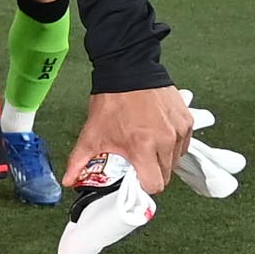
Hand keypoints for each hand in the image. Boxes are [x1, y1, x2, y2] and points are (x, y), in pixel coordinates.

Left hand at [65, 86, 192, 200]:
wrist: (128, 68)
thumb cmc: (112, 99)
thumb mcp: (92, 133)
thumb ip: (79, 161)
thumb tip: (68, 180)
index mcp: (142, 147)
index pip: (154, 185)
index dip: (143, 185)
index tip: (135, 179)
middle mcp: (165, 140)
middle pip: (165, 175)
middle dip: (151, 171)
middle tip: (138, 159)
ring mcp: (178, 130)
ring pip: (175, 160)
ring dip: (163, 158)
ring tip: (147, 143)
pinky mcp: (186, 120)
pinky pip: (183, 144)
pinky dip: (173, 144)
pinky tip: (158, 134)